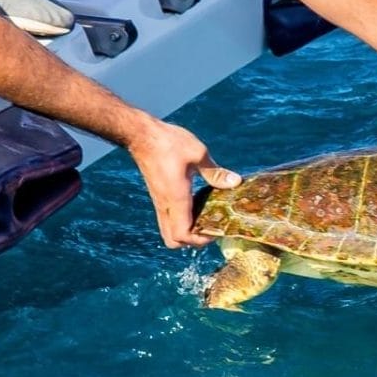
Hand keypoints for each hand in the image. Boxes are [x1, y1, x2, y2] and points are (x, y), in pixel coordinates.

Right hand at [126, 119, 240, 247]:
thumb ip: (215, 172)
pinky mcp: (158, 196)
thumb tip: (236, 182)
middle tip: (210, 227)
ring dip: (186, 232)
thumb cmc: (168, 142)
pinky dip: (181, 221)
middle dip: (192, 241)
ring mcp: (159, 202)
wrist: (141, 135)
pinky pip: (167, 219)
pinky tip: (196, 206)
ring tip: (205, 219)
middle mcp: (165, 204)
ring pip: (168, 231)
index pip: (182, 234)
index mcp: (176, 198)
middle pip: (173, 241)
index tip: (215, 230)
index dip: (199, 240)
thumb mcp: (197, 153)